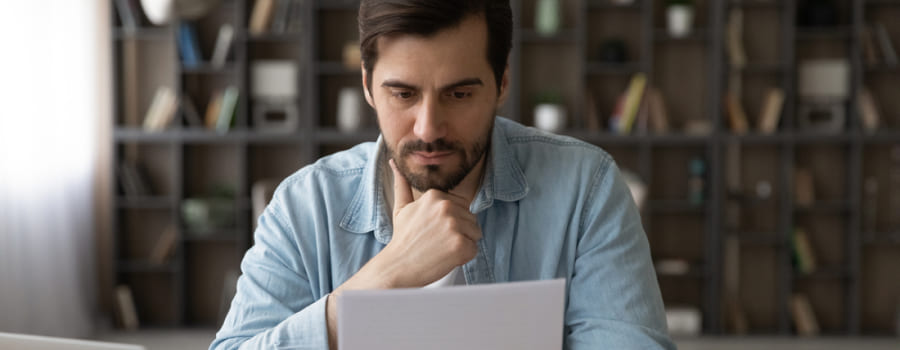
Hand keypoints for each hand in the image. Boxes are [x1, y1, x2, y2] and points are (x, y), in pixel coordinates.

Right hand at [374, 159, 481, 287]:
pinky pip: (474, 249)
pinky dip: (463, 257)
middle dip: (458, 232)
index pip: (461, 206)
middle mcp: (446, 207)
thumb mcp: (402, 208)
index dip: (451, 221)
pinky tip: (445, 258)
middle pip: (470, 219)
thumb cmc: (402, 239)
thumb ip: (402, 184)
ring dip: (462, 244)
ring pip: (474, 234)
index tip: (434, 230)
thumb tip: (395, 162)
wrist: (397, 267)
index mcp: (435, 196)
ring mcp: (454, 226)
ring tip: (441, 249)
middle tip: (437, 241)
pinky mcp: (461, 245)